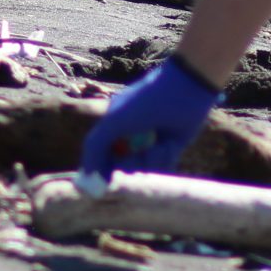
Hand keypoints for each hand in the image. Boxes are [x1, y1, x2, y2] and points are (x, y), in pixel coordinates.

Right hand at [78, 55, 222, 187]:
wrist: (185, 90)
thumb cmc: (145, 102)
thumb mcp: (114, 122)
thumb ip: (94, 147)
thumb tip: (85, 177)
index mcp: (113, 128)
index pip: (102, 157)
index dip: (103, 170)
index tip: (105, 180)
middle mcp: (131, 138)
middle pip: (124, 168)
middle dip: (130, 164)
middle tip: (137, 154)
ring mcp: (150, 144)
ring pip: (144, 171)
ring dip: (150, 160)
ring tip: (157, 143)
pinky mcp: (170, 149)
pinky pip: (163, 167)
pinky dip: (165, 158)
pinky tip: (169, 143)